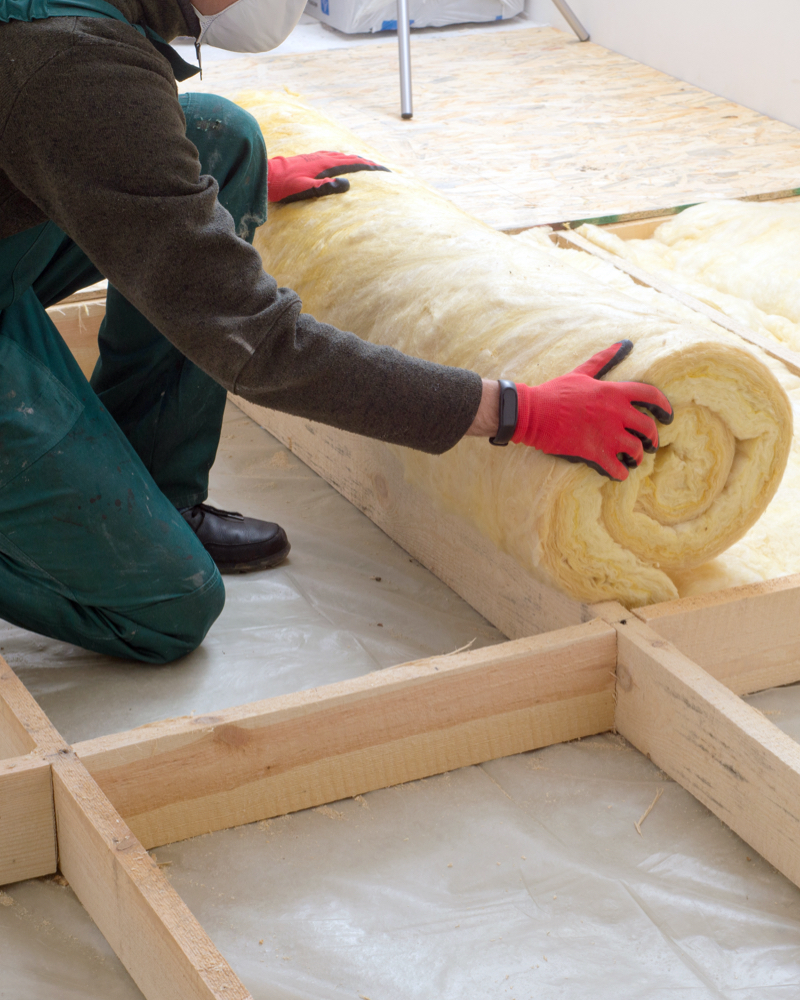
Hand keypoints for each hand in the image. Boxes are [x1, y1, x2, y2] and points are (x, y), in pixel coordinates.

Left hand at [267, 151, 389, 203]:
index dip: (372, 168)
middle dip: (368, 163)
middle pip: (352, 158)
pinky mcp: (311, 158)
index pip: (355, 164)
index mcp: (326, 166)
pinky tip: (343, 160)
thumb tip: (348, 184)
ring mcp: (317, 157)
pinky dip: (345, 158)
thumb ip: (326, 187)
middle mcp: (324, 158)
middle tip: (383, 169)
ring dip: (357, 159)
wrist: (268, 176)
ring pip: (343, 156)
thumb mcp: (306, 189)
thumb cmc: (286, 187)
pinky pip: (334, 156)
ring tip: (367, 164)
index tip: (386, 171)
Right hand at [512, 340, 672, 479]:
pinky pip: (618, 468)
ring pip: (636, 450)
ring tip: (632, 460)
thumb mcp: (582, 372)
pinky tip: (618, 472)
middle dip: (652, 438)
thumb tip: (624, 343)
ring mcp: (606, 434)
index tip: (668, 416)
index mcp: (614, 392)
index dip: (665, 407)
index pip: (652, 396)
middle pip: (648, 428)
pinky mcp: (594, 452)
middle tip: (650, 444)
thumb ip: (604, 359)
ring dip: (637, 457)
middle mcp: (616, 413)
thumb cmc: (555, 391)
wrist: (532, 413)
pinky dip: (621, 473)